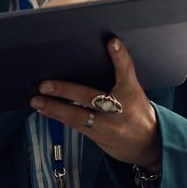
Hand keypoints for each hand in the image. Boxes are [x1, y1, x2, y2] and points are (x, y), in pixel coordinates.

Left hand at [29, 38, 162, 171]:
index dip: (120, 57)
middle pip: (90, 97)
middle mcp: (120, 109)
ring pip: (77, 116)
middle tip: (45, 85)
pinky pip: (76, 126)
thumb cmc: (138, 111)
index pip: (127, 71)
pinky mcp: (99, 137)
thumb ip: (120, 77)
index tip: (112, 43)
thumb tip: (99, 54)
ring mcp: (108, 126)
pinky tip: (45, 111)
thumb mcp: (134, 92)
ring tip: (36, 101)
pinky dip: (59, 117)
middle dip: (66, 90)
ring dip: (54, 108)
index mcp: (132, 93)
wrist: (150, 144)